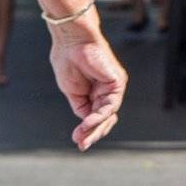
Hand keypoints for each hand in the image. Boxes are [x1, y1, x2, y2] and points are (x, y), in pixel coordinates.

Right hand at [49, 27, 126, 150]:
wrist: (70, 40)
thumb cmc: (68, 60)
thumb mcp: (73, 92)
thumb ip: (81, 108)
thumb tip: (86, 126)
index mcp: (95, 93)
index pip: (96, 117)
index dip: (89, 130)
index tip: (78, 141)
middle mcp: (106, 91)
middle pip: (105, 118)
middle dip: (93, 133)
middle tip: (82, 145)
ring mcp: (113, 87)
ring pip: (108, 114)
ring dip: (95, 128)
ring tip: (82, 138)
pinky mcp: (117, 82)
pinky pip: (110, 105)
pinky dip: (99, 116)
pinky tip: (87, 123)